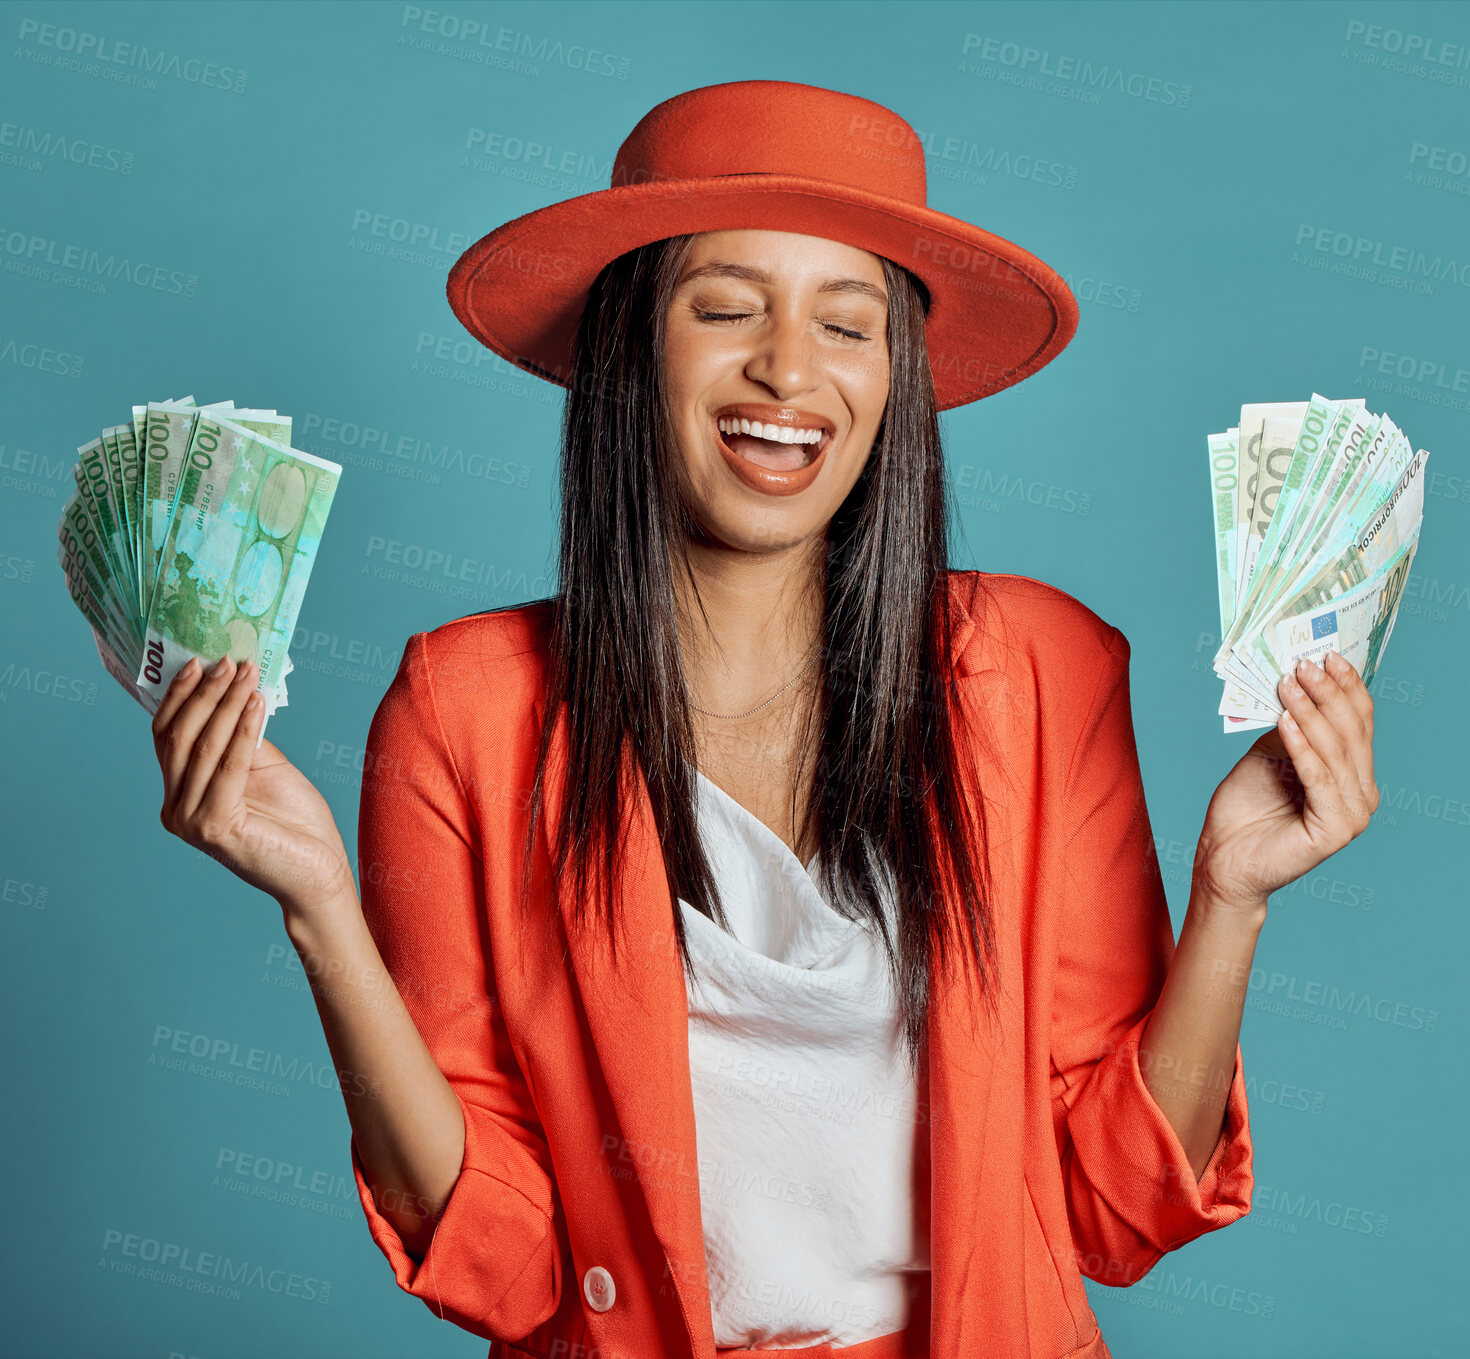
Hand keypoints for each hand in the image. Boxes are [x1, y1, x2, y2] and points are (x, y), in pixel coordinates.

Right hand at [152, 654, 356, 920]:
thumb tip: (233, 689)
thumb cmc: (293, 824)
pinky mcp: (214, 827)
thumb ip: (241, 737)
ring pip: (203, 747)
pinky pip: (229, 766)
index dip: (181, 696)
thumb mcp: (263, 768)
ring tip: (246, 673)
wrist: (317, 872)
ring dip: (227, 704)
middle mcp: (174, 809)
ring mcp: (189, 821)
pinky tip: (257, 705)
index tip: (200, 660)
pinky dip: (244, 731)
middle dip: (205, 693)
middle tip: (228, 660)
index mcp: (178, 794)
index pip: (167, 736)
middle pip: (180, 737)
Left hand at [1196, 651, 1378, 910]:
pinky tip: (1286, 719)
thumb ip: (1291, 725)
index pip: (1359, 722)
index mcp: (1353, 774)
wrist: (1225, 858)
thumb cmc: (1245, 808)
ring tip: (1288, 683)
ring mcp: (1352, 814)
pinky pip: (1319, 777)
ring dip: (1311, 711)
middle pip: (1351, 732)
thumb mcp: (1270, 753)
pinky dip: (1303, 746)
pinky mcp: (1334, 830)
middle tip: (1303, 664)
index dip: (1345, 687)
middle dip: (1327, 693)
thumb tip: (1297, 681)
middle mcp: (1361, 793)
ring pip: (1336, 751)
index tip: (1325, 654)